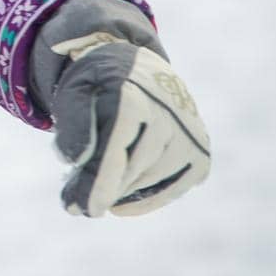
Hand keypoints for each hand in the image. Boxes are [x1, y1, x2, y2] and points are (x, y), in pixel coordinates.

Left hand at [45, 32, 211, 216]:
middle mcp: (168, 113)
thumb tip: (74, 160)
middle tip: (75, 206)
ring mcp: (190, 134)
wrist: (141, 67)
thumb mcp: (76, 91)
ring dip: (121, 194)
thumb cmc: (101, 85)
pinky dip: (148, 200)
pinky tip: (121, 205)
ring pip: (152, 180)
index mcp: (132, 92)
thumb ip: (73, 123)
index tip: (80, 207)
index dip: (99, 180)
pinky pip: (175, 187)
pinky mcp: (201, 153)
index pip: (117, 145)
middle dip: (103, 190)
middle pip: (134, 166)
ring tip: (95, 194)